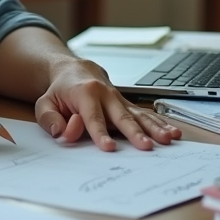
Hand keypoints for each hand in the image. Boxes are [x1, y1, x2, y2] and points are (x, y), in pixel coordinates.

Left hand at [33, 57, 180, 150]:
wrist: (76, 71)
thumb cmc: (60, 90)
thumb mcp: (45, 103)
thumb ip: (50, 119)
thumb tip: (63, 132)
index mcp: (85, 93)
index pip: (93, 117)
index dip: (100, 133)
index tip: (108, 148)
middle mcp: (106, 94)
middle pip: (122, 117)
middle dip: (135, 133)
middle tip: (146, 147)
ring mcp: (119, 99)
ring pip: (139, 115)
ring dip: (155, 128)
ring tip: (169, 139)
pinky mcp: (128, 105)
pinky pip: (145, 115)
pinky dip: (160, 123)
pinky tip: (173, 132)